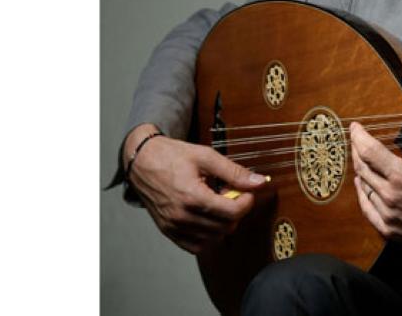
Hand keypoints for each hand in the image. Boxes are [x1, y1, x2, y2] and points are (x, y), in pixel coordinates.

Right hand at [123, 124, 269, 254]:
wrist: (142, 161)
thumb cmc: (172, 156)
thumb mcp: (206, 156)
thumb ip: (234, 172)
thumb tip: (258, 182)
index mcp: (192, 197)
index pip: (233, 212)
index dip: (247, 201)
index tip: (246, 190)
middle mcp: (181, 217)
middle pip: (226, 226)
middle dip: (235, 210)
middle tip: (230, 193)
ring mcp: (173, 227)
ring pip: (214, 238)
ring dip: (222, 223)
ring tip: (216, 202)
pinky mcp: (168, 232)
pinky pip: (196, 246)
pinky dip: (207, 235)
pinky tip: (207, 216)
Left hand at [350, 99, 401, 267]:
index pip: (370, 151)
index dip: (359, 137)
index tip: (355, 128)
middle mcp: (390, 195)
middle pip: (362, 168)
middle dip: (357, 150)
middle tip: (356, 140)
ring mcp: (388, 215)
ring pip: (363, 187)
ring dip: (359, 171)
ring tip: (359, 160)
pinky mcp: (390, 230)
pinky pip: (367, 209)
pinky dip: (362, 194)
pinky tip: (362, 186)